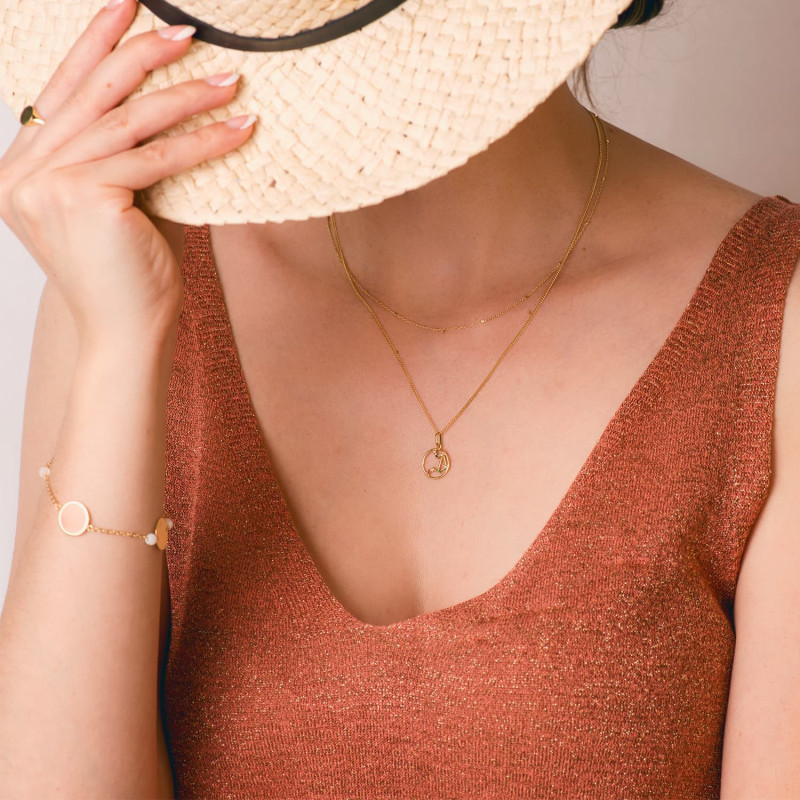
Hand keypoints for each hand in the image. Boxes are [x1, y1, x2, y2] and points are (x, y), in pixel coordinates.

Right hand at [0, 0, 256, 345]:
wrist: (128, 333)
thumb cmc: (130, 273)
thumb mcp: (122, 200)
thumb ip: (127, 153)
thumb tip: (170, 100)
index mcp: (20, 170)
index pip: (61, 93)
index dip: (95, 45)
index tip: (128, 7)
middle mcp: (21, 173)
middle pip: (92, 95)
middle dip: (142, 55)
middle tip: (187, 30)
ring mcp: (45, 184)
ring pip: (128, 122)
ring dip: (187, 97)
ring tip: (231, 79)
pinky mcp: (83, 197)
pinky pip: (156, 158)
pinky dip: (203, 142)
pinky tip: (240, 128)